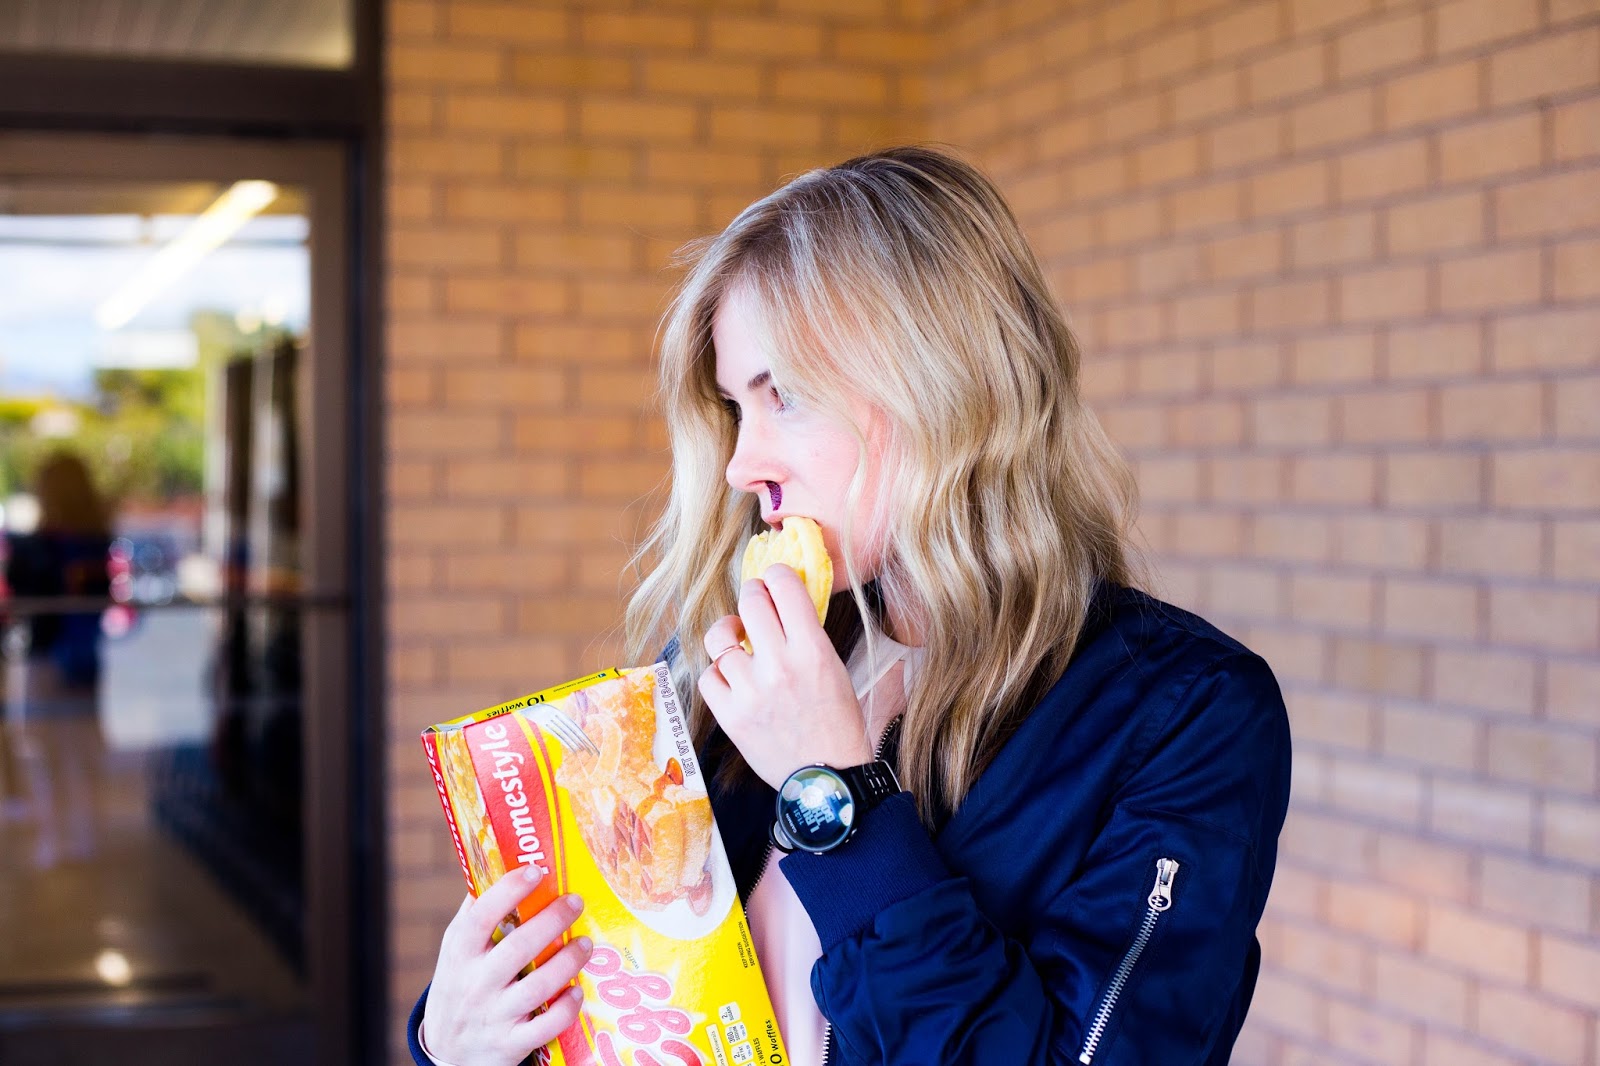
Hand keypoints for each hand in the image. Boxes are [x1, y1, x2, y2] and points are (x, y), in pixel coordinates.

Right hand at [422, 866, 590, 1065]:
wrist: (446, 1049)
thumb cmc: (460, 983)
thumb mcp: (455, 949)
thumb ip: (475, 912)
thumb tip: (499, 861)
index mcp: (460, 953)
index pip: (481, 917)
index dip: (508, 891)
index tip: (535, 870)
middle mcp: (475, 984)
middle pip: (517, 949)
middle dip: (551, 922)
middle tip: (575, 901)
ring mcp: (494, 1015)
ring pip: (536, 988)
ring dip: (566, 962)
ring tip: (585, 943)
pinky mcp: (511, 1044)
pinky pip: (545, 1027)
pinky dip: (565, 1009)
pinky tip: (577, 990)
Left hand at [698, 563, 872, 788]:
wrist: (827, 779)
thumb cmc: (837, 723)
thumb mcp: (835, 669)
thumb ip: (808, 635)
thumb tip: (782, 602)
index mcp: (813, 650)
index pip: (785, 587)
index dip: (776, 575)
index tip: (773, 579)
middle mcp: (779, 665)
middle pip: (749, 602)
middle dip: (751, 595)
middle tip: (753, 601)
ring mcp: (751, 691)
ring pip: (720, 639)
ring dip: (729, 636)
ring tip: (736, 640)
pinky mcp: (730, 715)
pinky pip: (708, 677)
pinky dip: (717, 674)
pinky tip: (731, 678)